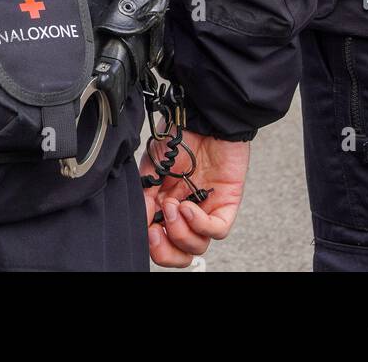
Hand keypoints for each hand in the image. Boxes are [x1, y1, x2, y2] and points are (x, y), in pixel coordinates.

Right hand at [141, 132, 249, 267]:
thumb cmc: (179, 134)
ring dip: (180, 232)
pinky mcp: (225, 204)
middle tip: (157, 232)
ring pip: (197, 245)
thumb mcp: (152, 164)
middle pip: (179, 251)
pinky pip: (217, 230)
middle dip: (166, 250)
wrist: (203, 116)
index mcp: (165, 204)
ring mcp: (206, 209)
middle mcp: (185, 211)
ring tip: (173, 207)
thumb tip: (141, 221)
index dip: (153, 244)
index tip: (146, 231)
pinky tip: (188, 207)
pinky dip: (200, 224)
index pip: (160, 240)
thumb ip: (145, 193)